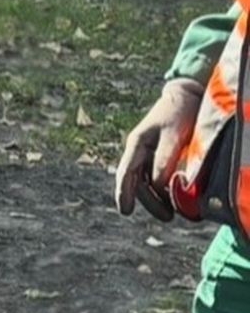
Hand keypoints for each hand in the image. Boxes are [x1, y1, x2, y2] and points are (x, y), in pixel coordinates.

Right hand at [115, 78, 203, 220]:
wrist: (187, 95)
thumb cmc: (179, 112)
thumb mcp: (173, 135)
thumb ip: (164, 160)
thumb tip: (159, 185)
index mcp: (136, 144)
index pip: (126, 173)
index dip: (124, 193)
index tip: (126, 211)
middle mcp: (138, 151)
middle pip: (137, 183)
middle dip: (149, 202)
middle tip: (167, 217)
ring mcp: (148, 154)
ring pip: (147, 182)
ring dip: (157, 199)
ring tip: (171, 212)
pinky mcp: (159, 155)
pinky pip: (156, 177)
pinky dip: (163, 190)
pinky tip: (172, 198)